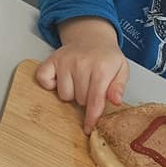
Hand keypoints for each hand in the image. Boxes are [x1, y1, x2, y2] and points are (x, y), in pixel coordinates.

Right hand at [35, 16, 128, 133]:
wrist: (91, 37)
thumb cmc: (106, 57)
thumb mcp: (121, 69)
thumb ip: (119, 86)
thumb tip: (115, 101)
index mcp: (102, 68)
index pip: (95, 99)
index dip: (92, 117)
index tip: (88, 128)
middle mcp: (82, 64)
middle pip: (79, 100)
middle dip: (85, 100)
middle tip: (90, 87)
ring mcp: (65, 62)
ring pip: (63, 94)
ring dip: (70, 93)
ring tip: (77, 81)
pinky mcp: (51, 60)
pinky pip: (44, 81)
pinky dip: (50, 84)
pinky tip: (60, 78)